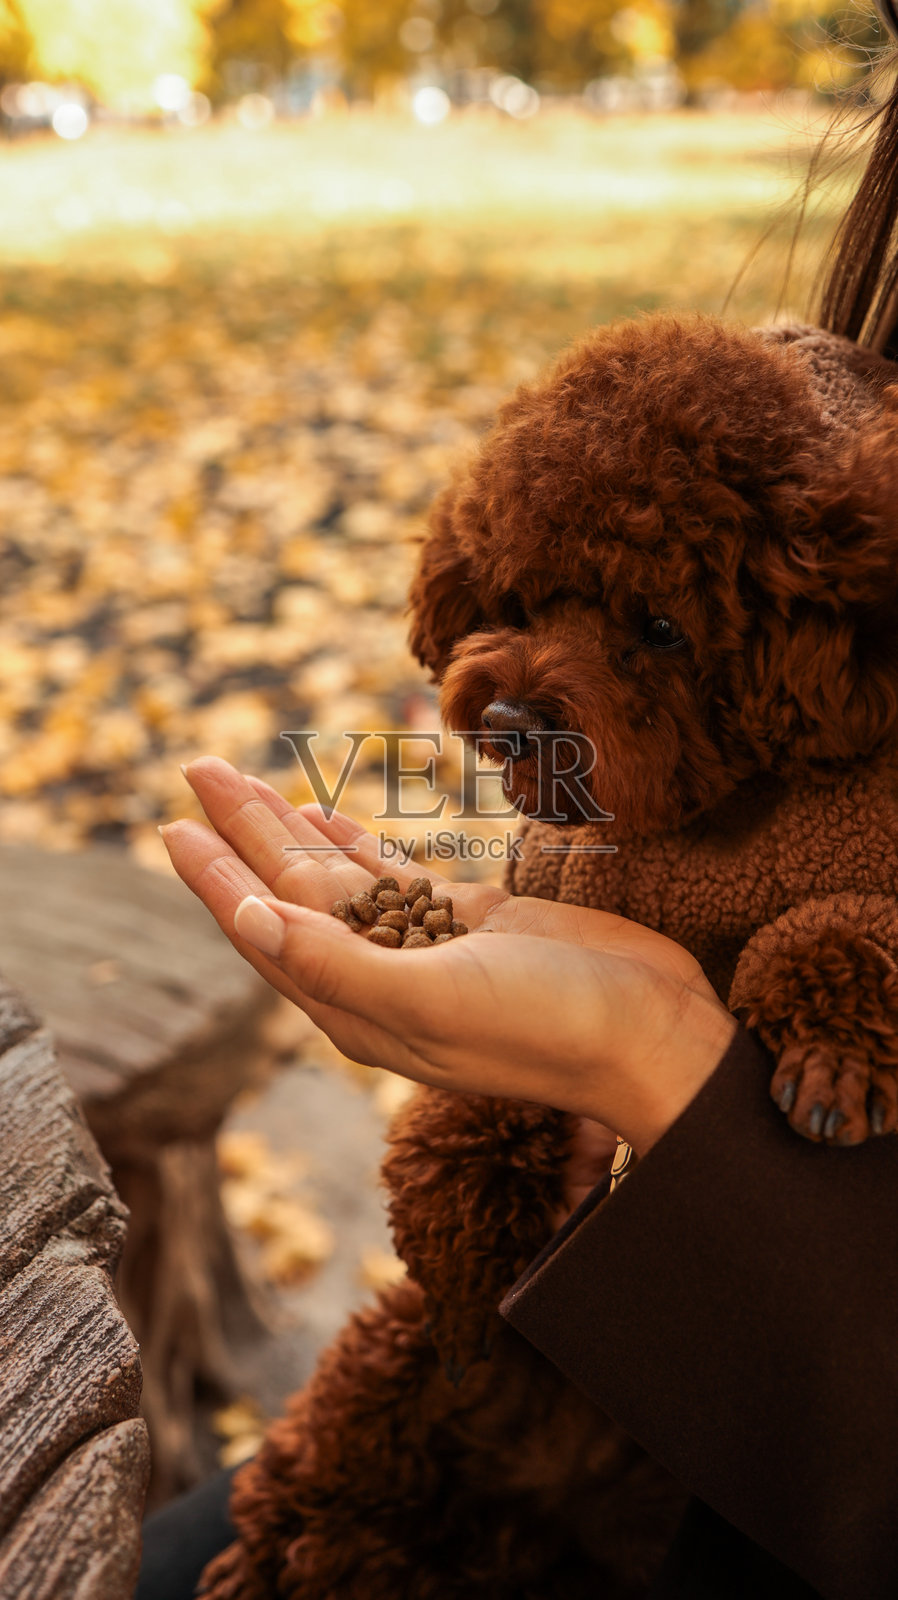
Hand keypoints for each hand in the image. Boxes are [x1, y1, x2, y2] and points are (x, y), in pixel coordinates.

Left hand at [161, 758, 735, 1157]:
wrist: (648, 1033)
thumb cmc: (546, 1028)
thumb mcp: (431, 1000)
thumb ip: (334, 964)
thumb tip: (244, 920)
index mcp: (355, 1004)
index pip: (263, 927)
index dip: (215, 876)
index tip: (171, 821)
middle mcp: (377, 977)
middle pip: (288, 891)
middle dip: (241, 830)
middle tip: (198, 766)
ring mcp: (422, 948)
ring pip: (336, 878)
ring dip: (289, 829)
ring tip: (246, 782)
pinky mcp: (468, 922)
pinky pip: (391, 875)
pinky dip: (354, 843)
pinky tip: (326, 816)